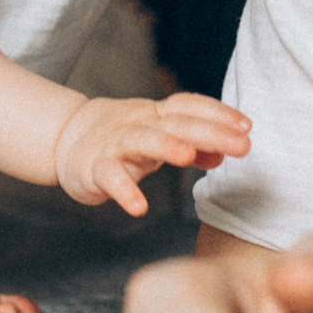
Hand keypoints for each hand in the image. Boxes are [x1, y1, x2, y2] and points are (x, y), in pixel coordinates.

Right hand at [54, 92, 252, 215]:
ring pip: (141, 139)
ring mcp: (115, 144)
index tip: (247, 125)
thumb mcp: (159, 138)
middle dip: (210, 132)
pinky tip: (138, 206)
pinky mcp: (95, 167)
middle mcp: (138, 124)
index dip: (218, 112)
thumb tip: (225, 154)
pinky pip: (109, 176)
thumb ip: (193, 146)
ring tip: (187, 156)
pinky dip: (123, 190)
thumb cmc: (122, 141)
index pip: (189, 106)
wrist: (65, 140)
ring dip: (165, 145)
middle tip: (242, 145)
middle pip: (176, 123)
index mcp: (156, 116)